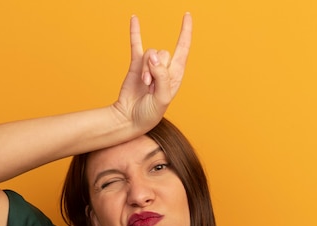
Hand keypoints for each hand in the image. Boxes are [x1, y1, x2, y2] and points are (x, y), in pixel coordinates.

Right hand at [113, 13, 191, 131]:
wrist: (130, 119)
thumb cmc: (149, 114)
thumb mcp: (162, 99)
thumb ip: (161, 77)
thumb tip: (154, 56)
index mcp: (175, 76)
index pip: (183, 49)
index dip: (185, 32)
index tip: (186, 16)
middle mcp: (164, 68)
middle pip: (163, 53)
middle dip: (155, 68)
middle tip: (150, 86)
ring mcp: (149, 65)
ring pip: (150, 53)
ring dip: (146, 68)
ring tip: (144, 84)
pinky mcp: (136, 65)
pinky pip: (136, 44)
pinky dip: (135, 32)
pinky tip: (134, 19)